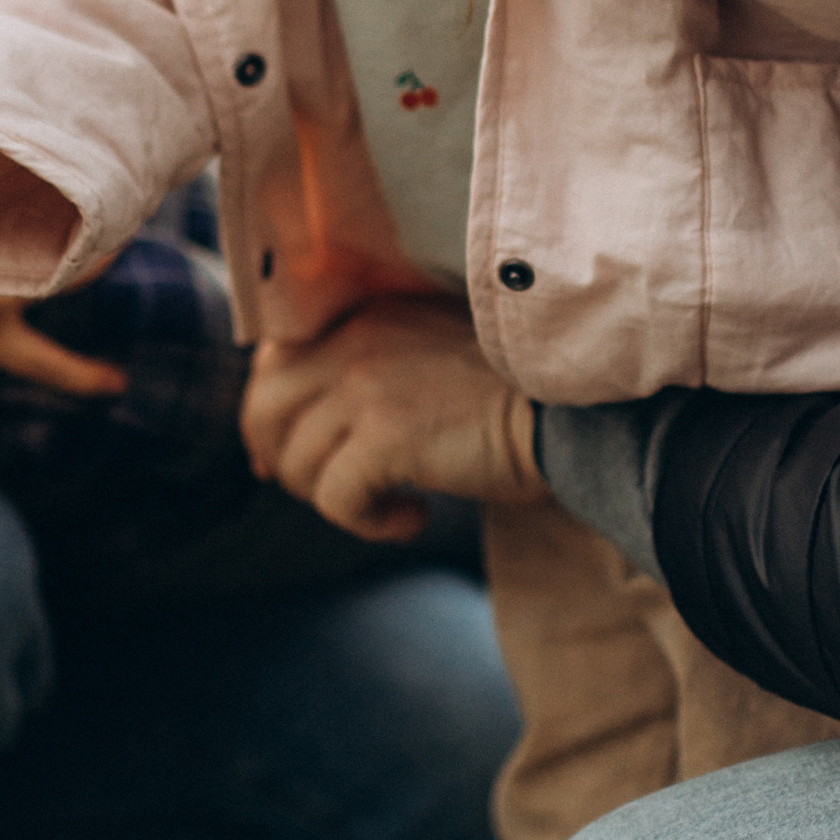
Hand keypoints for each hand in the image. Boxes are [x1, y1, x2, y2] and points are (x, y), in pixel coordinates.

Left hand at [241, 298, 543, 541]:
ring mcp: (366, 385)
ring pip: (297, 462)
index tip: (282, 458)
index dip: (267, 417)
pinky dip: (368, 524)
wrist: (575, 415)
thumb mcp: (427, 361)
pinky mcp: (385, 436)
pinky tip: (415, 519)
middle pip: (264, 407)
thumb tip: (274, 453)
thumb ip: (361, 378)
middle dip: (281, 459)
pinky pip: (336, 500)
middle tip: (325, 492)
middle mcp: (356, 340)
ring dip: (334, 499)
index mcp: (365, 315)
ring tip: (391, 504)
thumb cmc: (513, 398)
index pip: (274, 360)